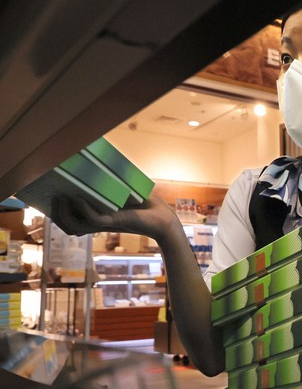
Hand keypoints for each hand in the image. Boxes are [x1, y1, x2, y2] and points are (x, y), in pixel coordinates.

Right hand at [52, 196, 178, 241]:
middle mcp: (98, 223)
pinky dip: (83, 208)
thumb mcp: (121, 191)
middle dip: (56, 213)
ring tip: (61, 196)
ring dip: (64, 212)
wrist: (163, 217)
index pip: (71, 222)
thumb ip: (108, 184)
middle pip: (68, 226)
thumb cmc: (143, 204)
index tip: (51, 197)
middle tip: (53, 196)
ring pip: (75, 226)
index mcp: (97, 218)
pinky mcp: (115, 222)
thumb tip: (95, 162)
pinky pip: (93, 219)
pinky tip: (78, 197)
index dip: (57, 213)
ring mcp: (106, 223)